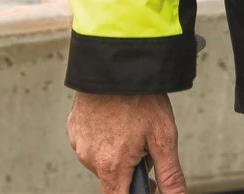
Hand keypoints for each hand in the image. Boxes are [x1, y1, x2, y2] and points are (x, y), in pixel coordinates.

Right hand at [67, 92, 186, 193]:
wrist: (116, 62)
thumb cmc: (140, 96)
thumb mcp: (164, 136)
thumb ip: (169, 174)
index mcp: (111, 166)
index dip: (135, 192)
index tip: (145, 184)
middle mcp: (90, 159)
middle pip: (113, 178)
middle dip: (130, 167)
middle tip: (146, 143)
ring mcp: (79, 143)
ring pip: (102, 158)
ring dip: (118, 150)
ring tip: (133, 122)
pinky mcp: (75, 127)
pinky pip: (91, 140)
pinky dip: (105, 135)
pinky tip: (117, 117)